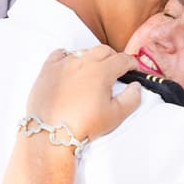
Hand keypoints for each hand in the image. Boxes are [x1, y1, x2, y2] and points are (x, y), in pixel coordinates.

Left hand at [25, 46, 140, 142]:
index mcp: (101, 71)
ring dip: (93, 58)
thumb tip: (136, 86)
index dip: (132, 63)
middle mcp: (82, 62)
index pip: (122, 59)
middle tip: (117, 70)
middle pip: (104, 50)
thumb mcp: (115, 116)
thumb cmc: (83, 125)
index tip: (134, 69)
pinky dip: (68, 56)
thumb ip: (131, 98)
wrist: (51, 133)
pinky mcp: (48, 69)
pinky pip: (60, 54)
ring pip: (83, 51)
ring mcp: (63, 64)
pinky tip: (70, 66)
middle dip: (114, 58)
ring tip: (94, 71)